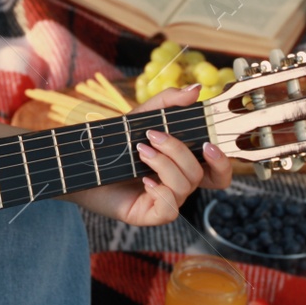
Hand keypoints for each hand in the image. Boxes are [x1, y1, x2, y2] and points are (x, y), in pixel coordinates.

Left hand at [66, 84, 233, 225]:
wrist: (82, 164)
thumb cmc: (115, 144)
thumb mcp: (142, 117)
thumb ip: (168, 102)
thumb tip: (196, 90)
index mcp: (184, 164)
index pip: (217, 170)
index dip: (222, 161)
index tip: (210, 144)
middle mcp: (180, 184)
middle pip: (204, 175)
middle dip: (181, 152)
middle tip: (154, 136)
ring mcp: (167, 200)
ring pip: (186, 186)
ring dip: (164, 164)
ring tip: (140, 150)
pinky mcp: (150, 214)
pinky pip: (170, 208)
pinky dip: (160, 190)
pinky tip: (143, 178)